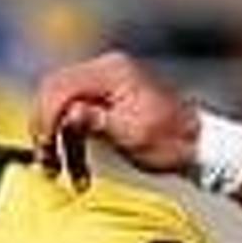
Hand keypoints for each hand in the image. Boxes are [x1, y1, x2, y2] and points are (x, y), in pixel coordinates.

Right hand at [31, 52, 200, 188]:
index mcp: (113, 72)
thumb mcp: (132, 135)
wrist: (196, 144)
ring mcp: (105, 82)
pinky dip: (72, 143)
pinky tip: (77, 172)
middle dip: (45, 128)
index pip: (61, 86)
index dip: (47, 117)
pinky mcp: (105, 99)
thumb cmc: (170, 141)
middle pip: (54, 92)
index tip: (45, 148)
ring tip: (57, 173)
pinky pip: (76, 116)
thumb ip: (96, 122)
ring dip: (57, 141)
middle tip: (46, 162)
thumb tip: (68, 116)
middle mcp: (106, 69)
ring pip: (61, 107)